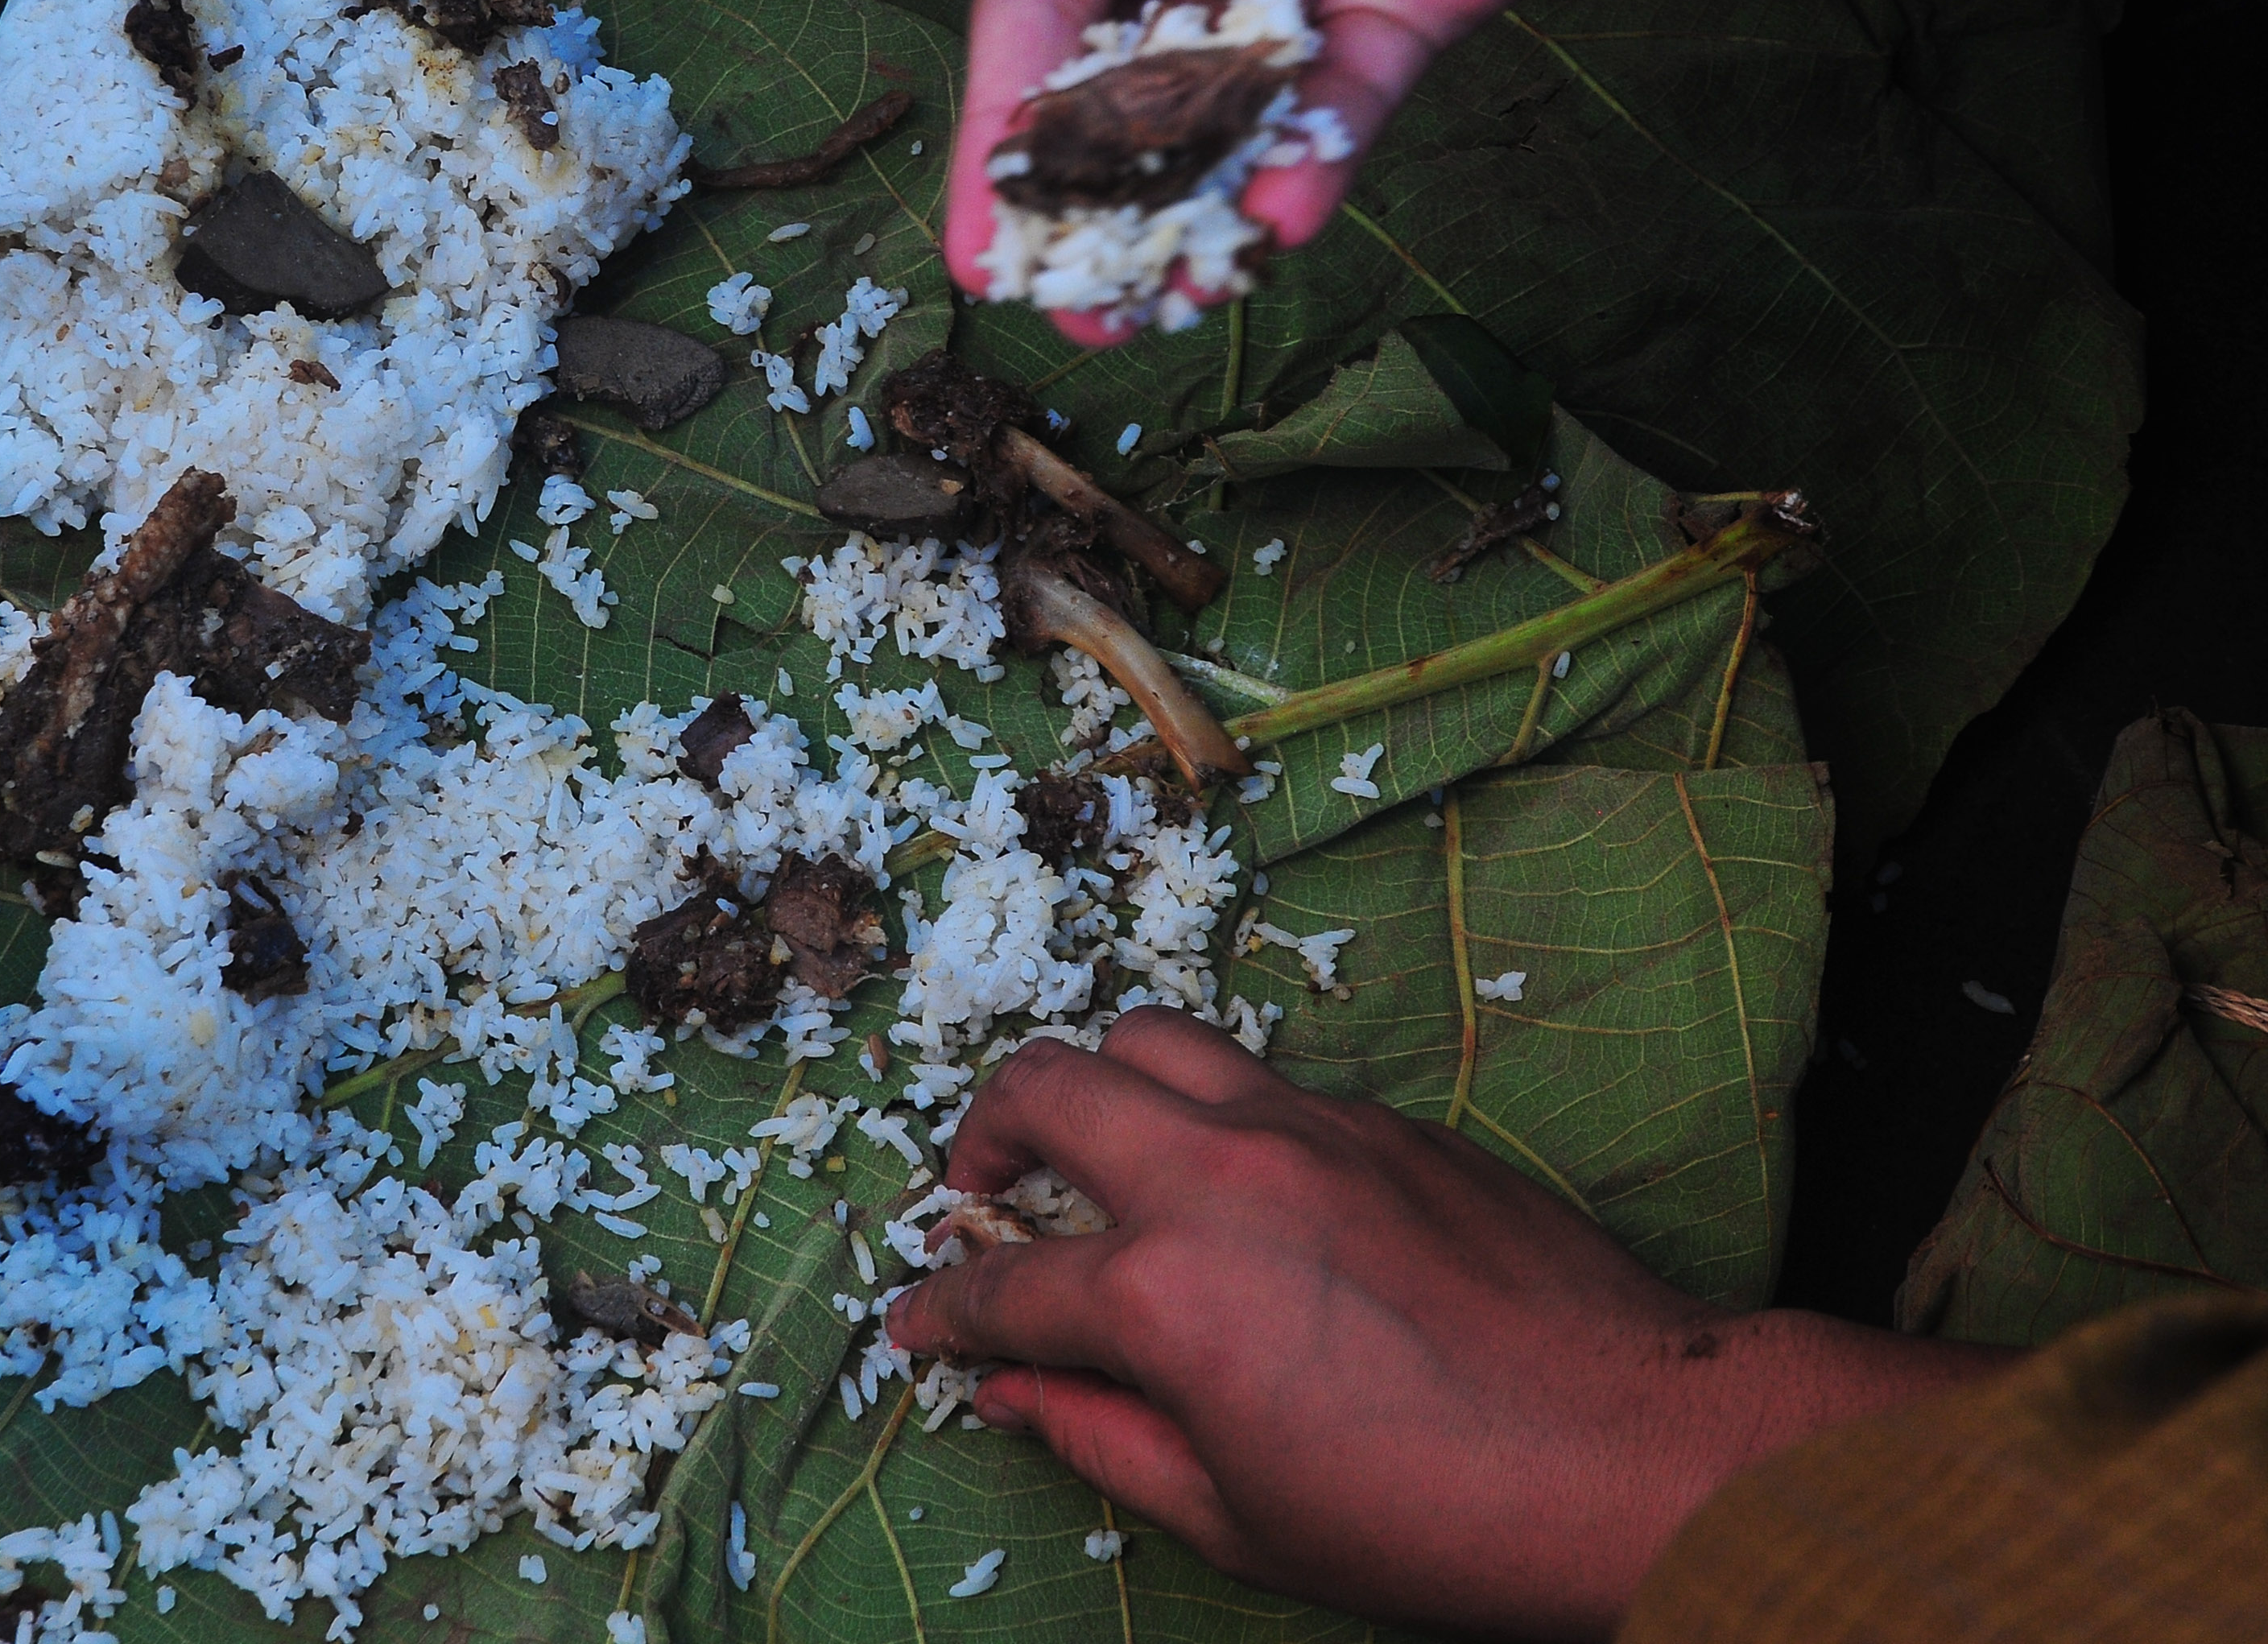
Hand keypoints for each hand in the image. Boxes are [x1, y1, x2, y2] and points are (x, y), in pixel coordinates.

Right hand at [887, 1013, 2007, 1637]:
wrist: (1641, 1453)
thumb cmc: (1440, 1518)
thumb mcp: (1240, 1521)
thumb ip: (1103, 1440)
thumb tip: (1014, 1392)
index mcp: (1167, 1299)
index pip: (1004, 1286)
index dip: (941, 1310)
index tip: (918, 1326)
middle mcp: (1219, 1181)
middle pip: (1046, 1087)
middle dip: (984, 1137)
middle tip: (984, 1194)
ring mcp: (1308, 1130)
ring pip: (1151, 1038)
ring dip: (1096, 1088)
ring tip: (1099, 1153)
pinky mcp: (1385, 1120)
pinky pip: (1259, 1079)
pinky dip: (1211, 1116)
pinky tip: (1242, 1192)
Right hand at [941, 0, 1755, 346]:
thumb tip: (1202, 20)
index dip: (1000, 119)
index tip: (987, 242)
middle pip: (1113, 69)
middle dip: (1091, 191)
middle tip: (1078, 302)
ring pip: (1224, 108)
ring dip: (1195, 202)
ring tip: (1171, 298)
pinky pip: (1342, 99)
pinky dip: (1311, 161)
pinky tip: (1288, 214)